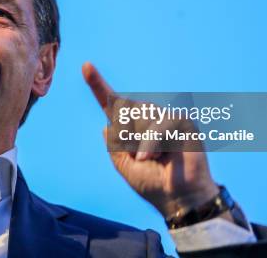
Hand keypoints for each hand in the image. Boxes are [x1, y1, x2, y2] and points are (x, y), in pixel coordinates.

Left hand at [82, 62, 217, 218]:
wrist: (178, 200)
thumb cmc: (153, 184)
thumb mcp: (124, 165)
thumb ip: (114, 145)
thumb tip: (107, 125)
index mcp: (133, 126)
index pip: (112, 103)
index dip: (98, 85)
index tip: (85, 66)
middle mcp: (148, 117)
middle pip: (124, 111)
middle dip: (127, 138)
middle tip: (143, 158)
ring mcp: (165, 117)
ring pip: (139, 117)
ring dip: (140, 143)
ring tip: (153, 159)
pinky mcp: (181, 121)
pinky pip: (155, 126)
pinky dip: (149, 145)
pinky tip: (152, 158)